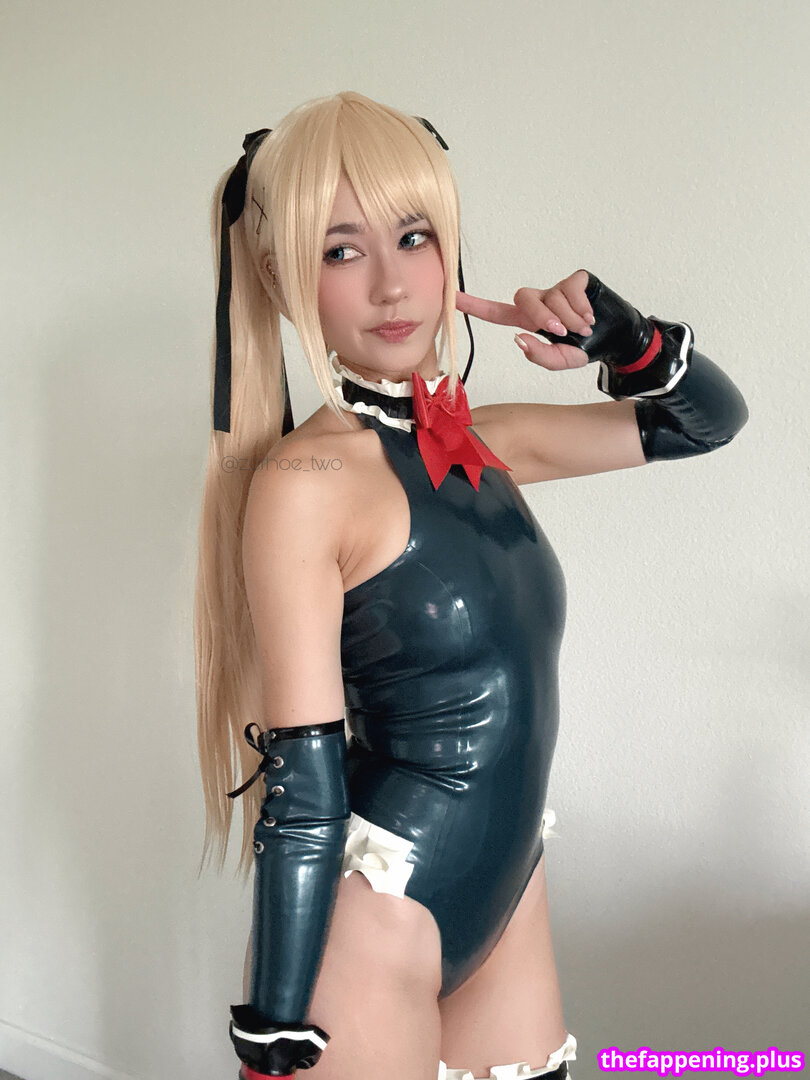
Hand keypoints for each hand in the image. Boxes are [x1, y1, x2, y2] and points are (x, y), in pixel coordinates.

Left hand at [455, 268, 594, 370]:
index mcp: (529, 321)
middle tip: (561, 332)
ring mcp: (557, 288)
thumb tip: (518, 339)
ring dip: (569, 318)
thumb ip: (539, 355)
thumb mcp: (562, 360)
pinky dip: (581, 308)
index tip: (451, 297)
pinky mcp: (575, 279)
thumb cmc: (585, 348)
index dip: (474, 305)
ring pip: (551, 297)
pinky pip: (570, 290)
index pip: (496, 312)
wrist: (617, 339)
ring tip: (583, 328)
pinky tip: (589, 317)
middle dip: (541, 316)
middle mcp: (540, 301)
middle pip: (523, 298)